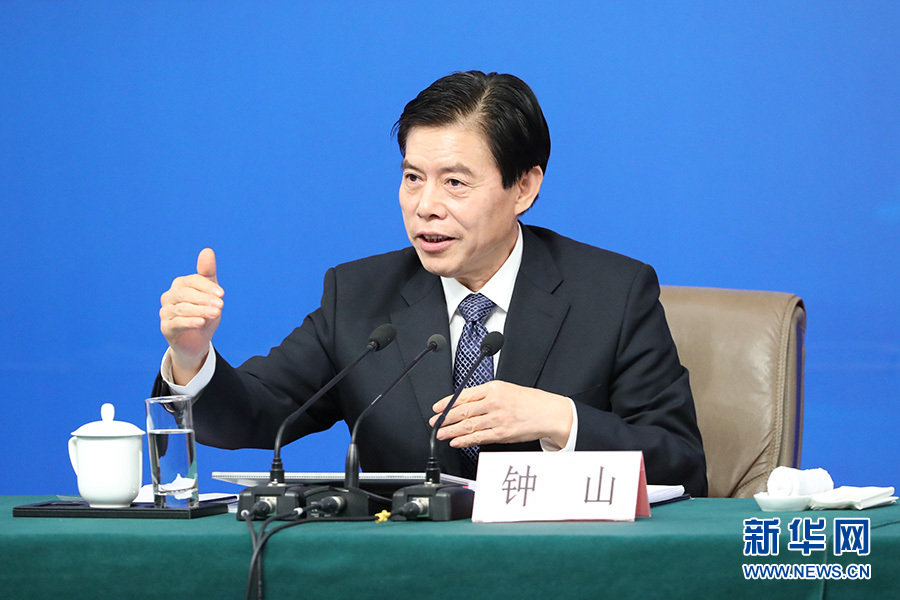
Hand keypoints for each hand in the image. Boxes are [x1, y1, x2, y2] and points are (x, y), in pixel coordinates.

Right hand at [159, 248, 223, 383]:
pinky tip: (202, 322)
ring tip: (216, 313)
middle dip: (205, 299)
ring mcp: (166, 312)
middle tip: (221, 305)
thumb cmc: (204, 312)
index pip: (192, 281)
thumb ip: (208, 273)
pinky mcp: (166, 328)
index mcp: (180, 285)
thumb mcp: (210, 293)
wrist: (197, 340)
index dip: (207, 287)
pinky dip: (190, 322)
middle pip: (185, 294)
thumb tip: (207, 250)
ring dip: (200, 310)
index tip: (222, 294)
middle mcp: (169, 296)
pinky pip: (177, 323)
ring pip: (182, 308)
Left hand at [429, 381, 572, 447]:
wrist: (548, 413)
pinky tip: (455, 442)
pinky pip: (479, 437)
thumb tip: (464, 402)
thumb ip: (485, 394)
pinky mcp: (502, 433)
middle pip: (462, 410)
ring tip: (440, 433)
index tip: (437, 408)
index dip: (447, 403)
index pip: (464, 395)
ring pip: (468, 425)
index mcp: (493, 388)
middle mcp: (494, 402)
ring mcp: (497, 418)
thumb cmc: (529, 401)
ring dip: (450, 430)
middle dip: (445, 418)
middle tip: (434, 422)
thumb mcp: (506, 388)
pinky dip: (465, 440)